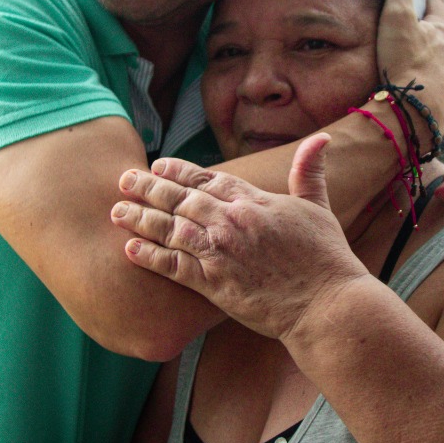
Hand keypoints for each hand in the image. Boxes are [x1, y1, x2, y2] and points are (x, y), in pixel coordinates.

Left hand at [112, 136, 370, 341]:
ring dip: (141, 218)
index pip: (207, 178)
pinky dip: (150, 257)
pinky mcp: (214, 284)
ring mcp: (220, 252)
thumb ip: (309, 172)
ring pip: (170, 229)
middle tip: (124, 180)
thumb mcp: (319, 207)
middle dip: (149, 188)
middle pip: (180, 198)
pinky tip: (130, 249)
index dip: (179, 171)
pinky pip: (173, 266)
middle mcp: (231, 221)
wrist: (326, 303)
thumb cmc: (326, 258)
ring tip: (117, 211)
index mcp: (253, 201)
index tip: (158, 166)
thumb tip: (321, 138)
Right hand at [375, 0, 443, 135]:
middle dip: (434, 23)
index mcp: (442, 31)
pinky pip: (442, 84)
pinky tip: (428, 84)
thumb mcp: (396, 16)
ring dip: (437, 53)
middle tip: (423, 18)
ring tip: (425, 53)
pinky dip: (435, 78)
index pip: (437, 2)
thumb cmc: (406, 64)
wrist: (415, 116)